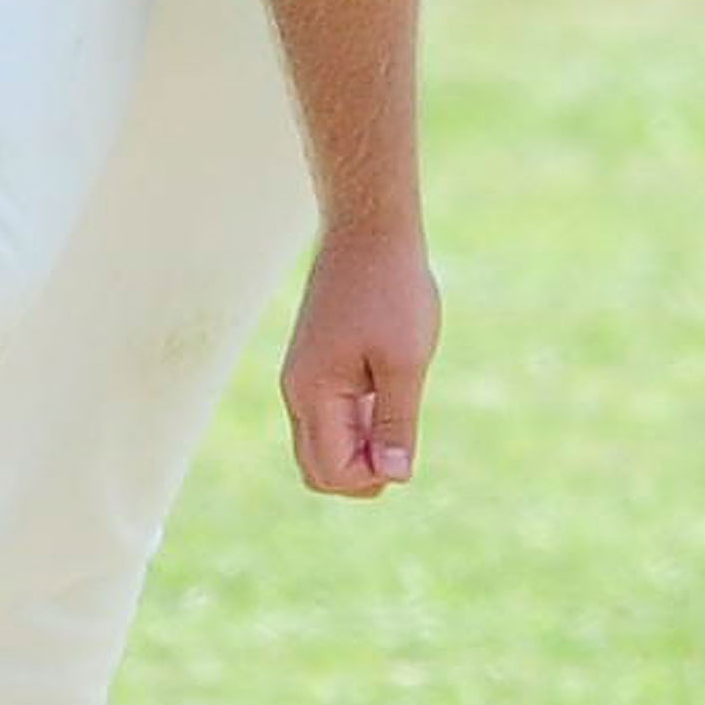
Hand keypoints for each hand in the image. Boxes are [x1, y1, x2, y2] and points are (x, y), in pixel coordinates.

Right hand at [278, 223, 438, 497]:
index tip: (406, 445)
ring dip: (360, 446)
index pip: (332, 472)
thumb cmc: (392, 289)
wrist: (370, 227)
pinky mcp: (316, 362)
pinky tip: (390, 393)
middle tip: (404, 442)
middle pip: (319, 468)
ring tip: (400, 410)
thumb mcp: (406, 361)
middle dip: (361, 473)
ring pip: (323, 443)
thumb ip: (396, 422)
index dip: (372, 478)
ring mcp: (303, 376)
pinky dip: (357, 422)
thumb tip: (394, 477)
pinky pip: (329, 415)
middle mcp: (298, 391)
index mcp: (313, 393)